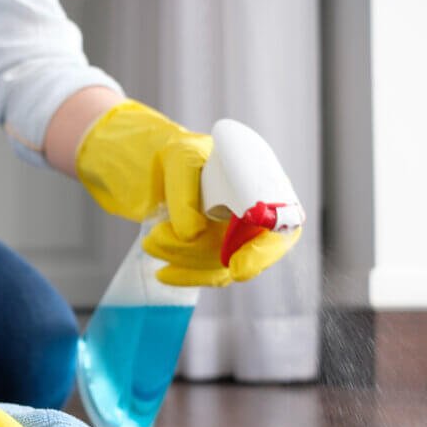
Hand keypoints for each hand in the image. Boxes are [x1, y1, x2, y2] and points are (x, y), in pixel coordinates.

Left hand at [75, 99, 300, 285]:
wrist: (147, 163)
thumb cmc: (174, 151)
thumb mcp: (179, 158)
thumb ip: (186, 192)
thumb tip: (192, 234)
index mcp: (262, 186)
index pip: (280, 229)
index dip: (263, 252)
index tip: (237, 266)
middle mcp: (255, 215)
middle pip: (245, 254)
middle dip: (203, 255)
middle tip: (159, 240)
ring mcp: (235, 237)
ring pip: (220, 266)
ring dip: (183, 260)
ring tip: (150, 240)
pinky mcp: (212, 252)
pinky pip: (206, 274)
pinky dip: (184, 275)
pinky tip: (162, 274)